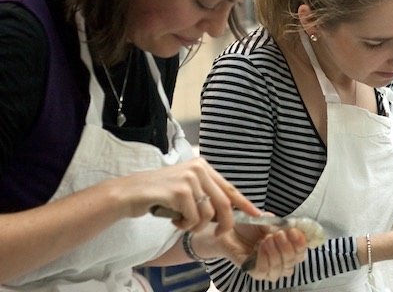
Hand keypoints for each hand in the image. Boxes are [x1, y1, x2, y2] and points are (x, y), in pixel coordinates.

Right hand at [109, 157, 259, 234]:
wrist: (129, 194)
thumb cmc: (158, 195)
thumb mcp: (186, 189)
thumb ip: (206, 194)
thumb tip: (230, 212)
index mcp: (203, 166)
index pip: (230, 188)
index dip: (245, 204)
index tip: (257, 215)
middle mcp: (198, 169)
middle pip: (224, 203)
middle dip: (224, 224)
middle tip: (217, 233)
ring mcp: (189, 178)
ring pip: (208, 214)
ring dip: (196, 225)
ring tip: (182, 221)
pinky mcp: (179, 191)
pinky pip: (193, 218)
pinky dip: (184, 225)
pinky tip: (172, 218)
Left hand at [215, 223, 308, 280]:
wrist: (228, 228)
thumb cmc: (249, 225)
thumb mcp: (267, 220)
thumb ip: (279, 224)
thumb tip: (290, 226)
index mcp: (287, 247)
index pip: (301, 251)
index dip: (301, 243)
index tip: (294, 231)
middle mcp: (280, 260)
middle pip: (293, 262)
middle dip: (288, 248)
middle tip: (280, 234)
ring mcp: (268, 268)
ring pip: (280, 269)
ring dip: (276, 253)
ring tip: (267, 239)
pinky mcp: (254, 272)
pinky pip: (264, 271)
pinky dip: (265, 258)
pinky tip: (261, 246)